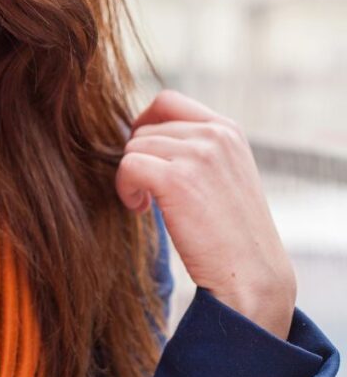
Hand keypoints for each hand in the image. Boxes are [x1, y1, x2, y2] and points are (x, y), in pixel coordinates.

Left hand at [116, 90, 295, 338]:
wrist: (251, 275)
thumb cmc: (230, 231)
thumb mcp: (223, 173)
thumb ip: (194, 147)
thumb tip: (140, 130)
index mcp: (228, 130)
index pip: (167, 101)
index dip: (145, 125)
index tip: (148, 158)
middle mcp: (215, 135)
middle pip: (144, 128)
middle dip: (140, 159)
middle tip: (152, 192)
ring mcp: (198, 155)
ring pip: (132, 147)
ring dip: (131, 177)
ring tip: (150, 204)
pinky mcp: (177, 180)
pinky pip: (127, 166)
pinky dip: (124, 188)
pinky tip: (141, 208)